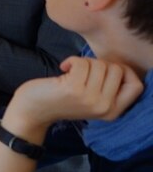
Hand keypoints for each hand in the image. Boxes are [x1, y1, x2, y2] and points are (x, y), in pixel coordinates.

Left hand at [4, 57, 143, 136]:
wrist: (33, 110)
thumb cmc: (61, 98)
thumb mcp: (92, 99)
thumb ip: (108, 88)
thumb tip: (120, 65)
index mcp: (113, 111)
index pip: (137, 86)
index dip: (125, 71)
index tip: (105, 69)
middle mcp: (105, 107)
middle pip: (117, 69)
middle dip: (98, 63)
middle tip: (83, 71)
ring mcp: (91, 99)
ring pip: (99, 64)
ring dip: (83, 62)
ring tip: (72, 72)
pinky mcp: (74, 89)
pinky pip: (82, 62)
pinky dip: (72, 60)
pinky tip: (63, 68)